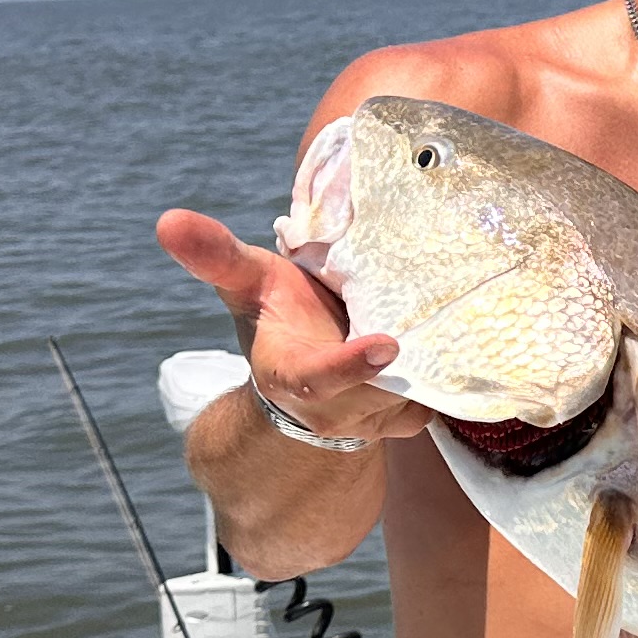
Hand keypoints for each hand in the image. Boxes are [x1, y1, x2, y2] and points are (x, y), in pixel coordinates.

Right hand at [154, 208, 433, 447]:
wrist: (310, 378)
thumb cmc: (281, 318)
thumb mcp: (250, 285)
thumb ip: (216, 257)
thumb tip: (167, 219)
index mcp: (293, 374)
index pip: (321, 377)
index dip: (351, 366)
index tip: (386, 345)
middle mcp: (338, 407)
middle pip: (383, 388)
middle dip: (407, 360)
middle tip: (437, 311)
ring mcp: (380, 418)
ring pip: (421, 392)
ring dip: (439, 356)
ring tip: (456, 307)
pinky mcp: (413, 416)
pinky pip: (445, 395)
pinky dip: (458, 365)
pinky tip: (470, 322)